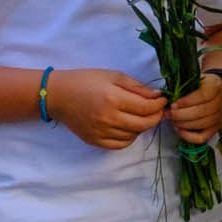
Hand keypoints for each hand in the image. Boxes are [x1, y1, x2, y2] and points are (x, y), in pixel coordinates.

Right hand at [47, 69, 168, 149]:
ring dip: (142, 127)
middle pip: (143, 124)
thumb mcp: (113, 76)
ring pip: (134, 136)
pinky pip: (120, 145)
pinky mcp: (95, 141)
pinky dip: (129, 137)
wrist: (58, 95)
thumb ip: (136, 87)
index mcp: (113, 98)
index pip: (146, 108)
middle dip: (156, 117)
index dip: (159, 105)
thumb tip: (157, 96)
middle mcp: (108, 118)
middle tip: (157, 109)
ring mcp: (101, 132)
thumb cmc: (86, 81)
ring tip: (139, 116)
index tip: (163, 99)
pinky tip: (128, 127)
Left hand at [169, 69, 221, 144]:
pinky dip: (189, 136)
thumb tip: (166, 97)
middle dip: (181, 114)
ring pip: (202, 124)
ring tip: (172, 120)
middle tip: (168, 114)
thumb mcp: (194, 80)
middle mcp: (221, 102)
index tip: (173, 104)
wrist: (215, 93)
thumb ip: (183, 86)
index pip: (202, 96)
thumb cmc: (200, 86)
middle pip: (202, 111)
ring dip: (183, 124)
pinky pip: (202, 137)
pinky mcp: (216, 129)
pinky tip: (179, 130)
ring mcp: (220, 117)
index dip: (186, 102)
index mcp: (215, 86)